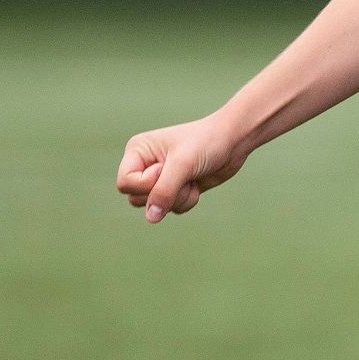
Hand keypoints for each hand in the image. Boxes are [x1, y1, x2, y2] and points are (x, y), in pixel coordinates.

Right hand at [116, 115, 247, 222]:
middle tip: (183, 174)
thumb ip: (164, 191)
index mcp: (138, 150)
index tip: (166, 168)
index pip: (125, 183)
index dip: (146, 184)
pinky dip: (186, 201)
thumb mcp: (183, 165)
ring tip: (191, 178)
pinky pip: (170, 210)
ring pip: (153, 208)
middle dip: (164, 193)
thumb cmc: (207, 143)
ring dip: (177, 198)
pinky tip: (196, 183)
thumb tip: (151, 218)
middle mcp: (144, 165)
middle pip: (136, 199)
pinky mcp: (174, 189)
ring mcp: (159, 178)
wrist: (233, 142)